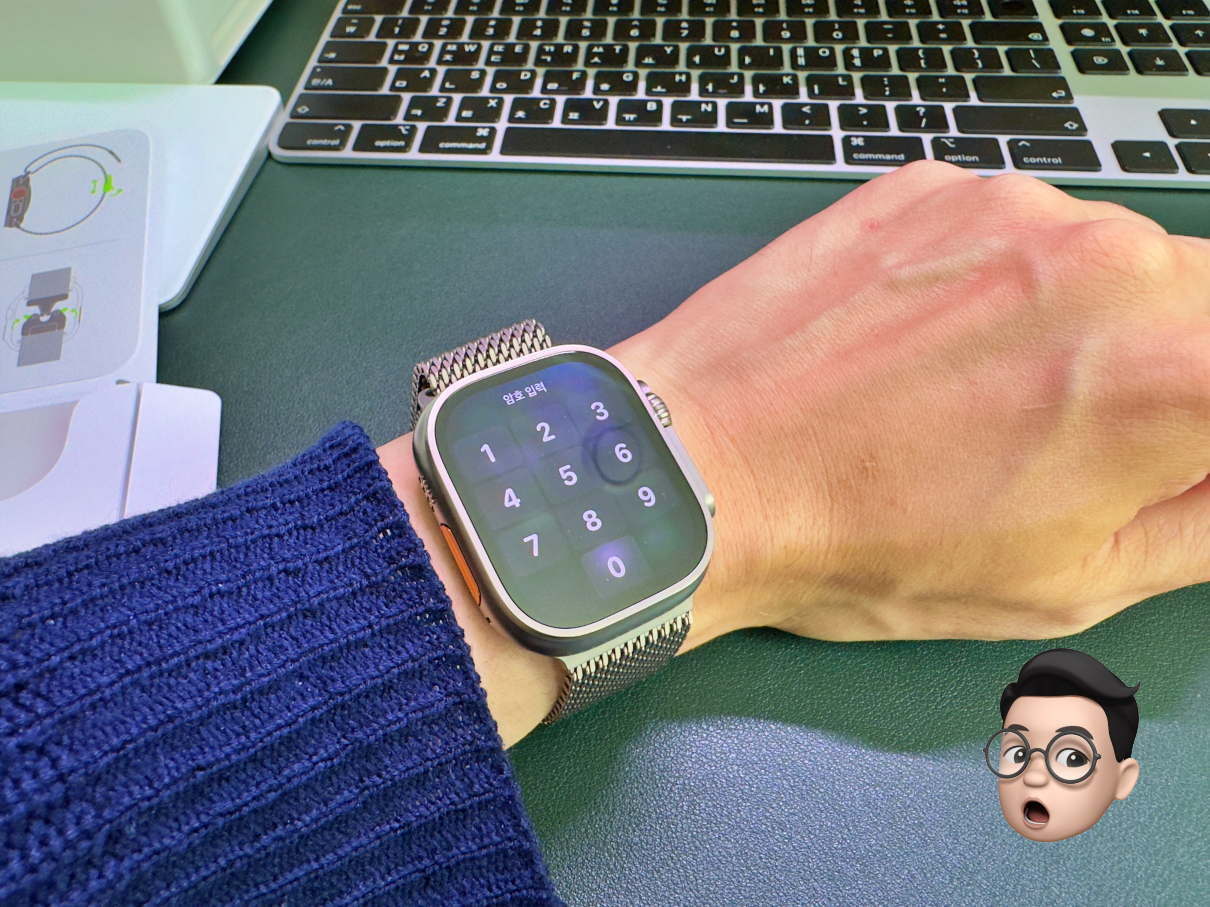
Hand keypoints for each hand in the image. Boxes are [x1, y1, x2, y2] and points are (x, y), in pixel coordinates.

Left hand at [612, 162, 1209, 645]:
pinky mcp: (933, 188)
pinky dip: (997, 279)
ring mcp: (1011, 211)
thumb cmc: (859, 540)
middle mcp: (1105, 263)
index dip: (1200, 427)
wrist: (707, 472)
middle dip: (1165, 364)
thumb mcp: (1069, 579)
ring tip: (976, 391)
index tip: (1163, 450)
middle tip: (1074, 430)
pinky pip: (1015, 228)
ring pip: (1107, 255)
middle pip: (1199, 299)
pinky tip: (927, 346)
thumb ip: (1203, 519)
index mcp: (1170, 374)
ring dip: (1078, 314)